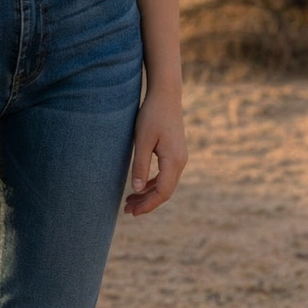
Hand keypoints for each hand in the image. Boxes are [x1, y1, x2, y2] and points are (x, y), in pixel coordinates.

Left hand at [124, 88, 186, 216]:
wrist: (166, 94)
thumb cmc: (152, 115)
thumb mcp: (142, 140)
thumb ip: (140, 165)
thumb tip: (137, 190)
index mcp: (174, 161)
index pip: (162, 192)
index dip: (147, 204)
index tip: (132, 212)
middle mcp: (180, 162)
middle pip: (165, 191)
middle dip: (147, 202)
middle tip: (127, 210)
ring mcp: (179, 157)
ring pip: (165, 183)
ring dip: (149, 193)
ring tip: (131, 201)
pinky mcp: (175, 151)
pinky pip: (166, 174)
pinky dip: (153, 183)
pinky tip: (141, 186)